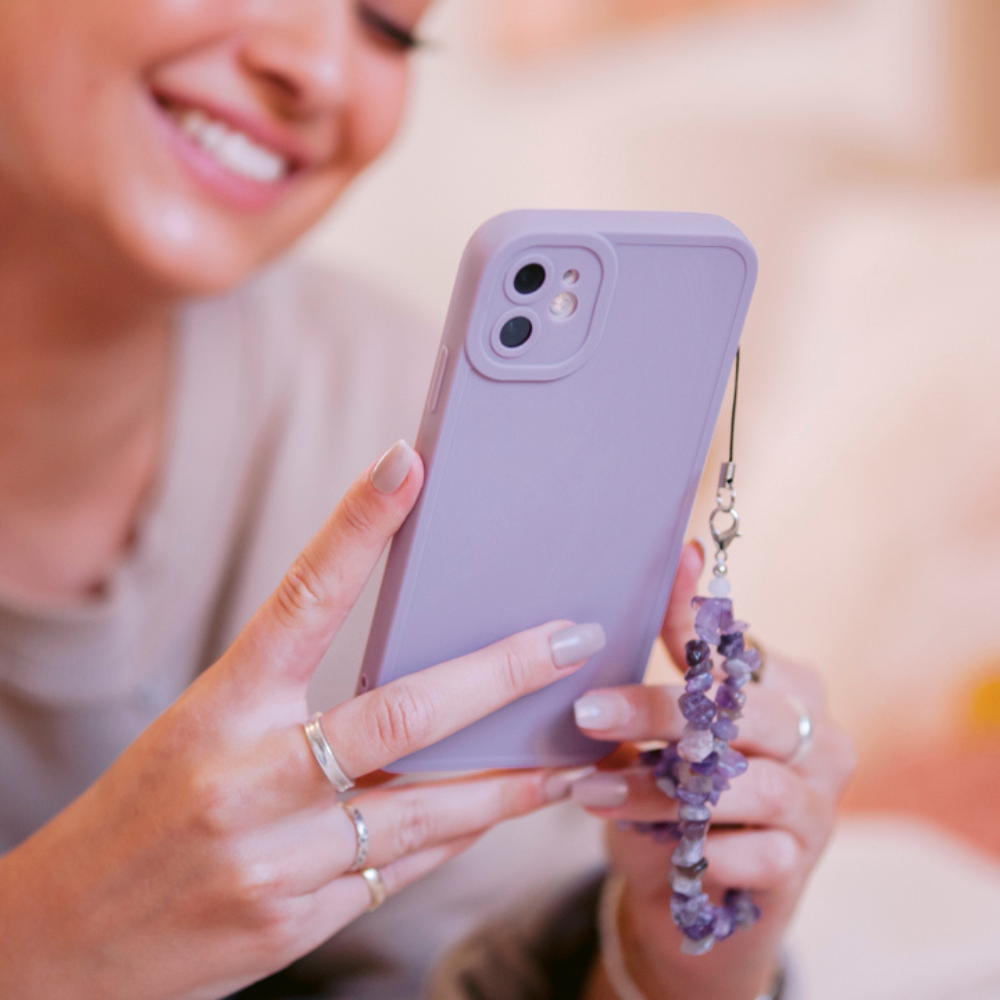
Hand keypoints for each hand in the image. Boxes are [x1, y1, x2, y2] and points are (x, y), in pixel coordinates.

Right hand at [0, 441, 601, 999]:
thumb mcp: (201, 730)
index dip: (358, 526)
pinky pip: (405, 870)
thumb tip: (409, 666)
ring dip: (512, 778)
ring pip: (428, 809)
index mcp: (219, 709)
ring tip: (576, 752)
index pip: (302, 599)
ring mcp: (277, 856)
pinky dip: (463, 835)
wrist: (67, 941)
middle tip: (570, 637)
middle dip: (501, 674)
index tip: (408, 466)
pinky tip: (507, 809)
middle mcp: (249, 778)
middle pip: (401, 713)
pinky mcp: (298, 920)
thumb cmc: (144, 812)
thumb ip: (291, 700)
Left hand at [573, 542, 855, 999]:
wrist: (695, 884)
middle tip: (587, 714)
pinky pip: (756, 855)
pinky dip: (702, 850)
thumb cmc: (685, 782)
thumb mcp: (677, 712)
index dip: (683, 624)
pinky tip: (661, 848)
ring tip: (593, 789)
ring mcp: (818, 804)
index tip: (627, 607)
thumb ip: (682, 639)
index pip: (739, 647)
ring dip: (660, 791)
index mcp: (794, 685)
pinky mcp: (801, 865)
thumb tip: (684, 554)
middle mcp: (819, 738)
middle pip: (743, 715)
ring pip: (745, 786)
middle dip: (656, 713)